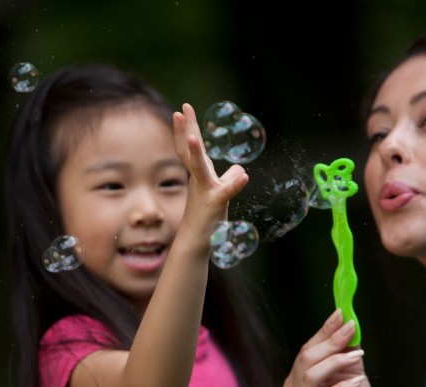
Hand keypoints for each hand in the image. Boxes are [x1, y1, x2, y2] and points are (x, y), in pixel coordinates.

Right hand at [172, 103, 248, 230]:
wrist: (199, 239)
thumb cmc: (208, 215)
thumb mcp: (220, 192)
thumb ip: (229, 178)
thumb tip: (239, 170)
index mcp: (200, 174)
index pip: (193, 146)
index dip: (189, 128)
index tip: (185, 109)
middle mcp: (199, 179)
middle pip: (189, 151)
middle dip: (185, 130)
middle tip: (180, 110)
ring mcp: (205, 191)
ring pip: (199, 169)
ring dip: (196, 153)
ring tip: (195, 138)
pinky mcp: (214, 204)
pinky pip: (225, 193)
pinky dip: (234, 184)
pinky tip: (244, 177)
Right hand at [283, 309, 381, 386]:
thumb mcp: (350, 369)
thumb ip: (345, 349)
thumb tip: (346, 321)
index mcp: (295, 382)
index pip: (305, 351)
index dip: (323, 332)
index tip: (342, 315)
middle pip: (305, 361)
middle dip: (330, 342)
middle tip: (351, 329)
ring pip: (310, 377)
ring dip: (336, 361)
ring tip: (357, 355)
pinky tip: (357, 381)